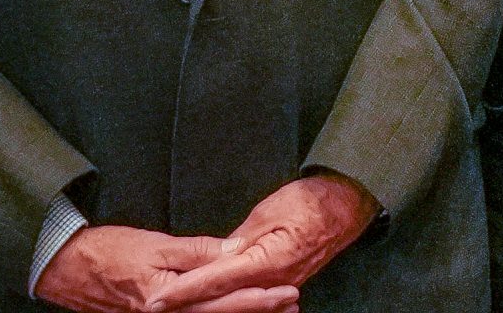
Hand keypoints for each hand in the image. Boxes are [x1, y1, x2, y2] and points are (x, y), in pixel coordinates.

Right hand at [33, 225, 295, 312]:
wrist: (64, 267)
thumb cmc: (108, 252)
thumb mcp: (155, 245)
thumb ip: (197, 251)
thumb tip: (235, 252)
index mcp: (167, 300)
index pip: (221, 302)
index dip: (255, 299)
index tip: (285, 292)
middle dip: (256, 310)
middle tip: (292, 302)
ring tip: (275, 309)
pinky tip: (234, 308)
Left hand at [141, 174, 377, 309]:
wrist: (346, 205)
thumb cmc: (309, 201)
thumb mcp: (268, 213)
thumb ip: (240, 240)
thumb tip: (217, 257)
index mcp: (267, 263)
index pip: (215, 280)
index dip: (184, 292)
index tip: (157, 301)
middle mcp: (274, 282)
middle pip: (223, 299)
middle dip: (189, 304)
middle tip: (156, 308)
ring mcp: (281, 285)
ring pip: (237, 302)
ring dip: (208, 304)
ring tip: (176, 306)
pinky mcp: (285, 282)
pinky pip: (253, 298)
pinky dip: (231, 302)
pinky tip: (217, 303)